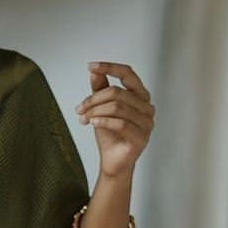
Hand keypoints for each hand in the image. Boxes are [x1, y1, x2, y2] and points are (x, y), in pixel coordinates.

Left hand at [75, 61, 154, 179]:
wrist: (112, 161)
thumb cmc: (110, 135)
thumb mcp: (101, 109)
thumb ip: (101, 90)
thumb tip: (94, 72)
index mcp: (140, 96)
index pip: (128, 74)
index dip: (110, 68)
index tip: (91, 66)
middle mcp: (147, 107)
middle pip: (118, 92)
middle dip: (94, 99)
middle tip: (79, 109)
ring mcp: (147, 123)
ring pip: (117, 107)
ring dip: (95, 111)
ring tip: (84, 118)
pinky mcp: (141, 137)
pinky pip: (121, 124)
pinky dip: (103, 121)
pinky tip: (92, 123)